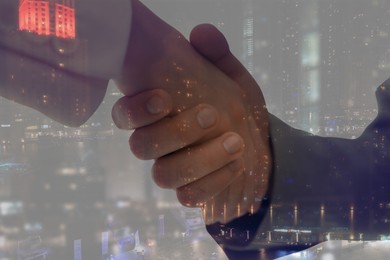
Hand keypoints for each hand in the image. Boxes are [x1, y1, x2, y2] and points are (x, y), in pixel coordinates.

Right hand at [113, 1, 270, 223]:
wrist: (262, 146)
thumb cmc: (237, 110)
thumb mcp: (232, 80)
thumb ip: (217, 57)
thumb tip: (201, 32)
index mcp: (159, 115)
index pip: (125, 116)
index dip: (135, 111)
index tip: (164, 98)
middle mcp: (159, 144)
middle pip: (141, 147)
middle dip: (175, 132)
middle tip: (212, 114)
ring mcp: (173, 171)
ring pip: (163, 176)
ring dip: (200, 159)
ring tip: (236, 142)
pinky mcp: (192, 193)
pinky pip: (189, 197)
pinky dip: (213, 182)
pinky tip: (237, 164)